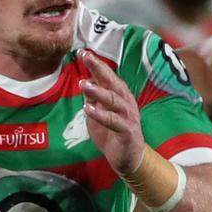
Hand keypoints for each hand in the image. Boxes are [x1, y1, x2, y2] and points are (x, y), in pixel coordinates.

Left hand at [78, 50, 144, 174]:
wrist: (128, 159)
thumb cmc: (112, 133)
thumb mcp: (98, 113)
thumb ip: (93, 98)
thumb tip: (85, 81)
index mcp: (119, 96)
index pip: (107, 76)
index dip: (96, 64)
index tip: (83, 52)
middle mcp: (126, 103)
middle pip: (113, 82)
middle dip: (99, 69)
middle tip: (86, 58)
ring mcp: (128, 117)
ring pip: (114, 100)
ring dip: (98, 91)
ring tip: (83, 84)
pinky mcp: (128, 132)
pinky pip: (115, 121)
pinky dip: (101, 115)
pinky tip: (88, 109)